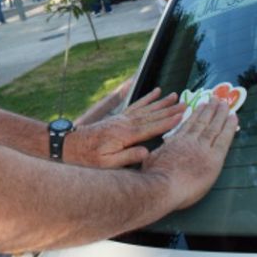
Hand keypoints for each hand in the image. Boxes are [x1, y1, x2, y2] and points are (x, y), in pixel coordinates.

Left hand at [67, 88, 185, 167]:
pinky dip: (147, 98)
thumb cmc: (89, 158)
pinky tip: (155, 92)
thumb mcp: (107, 163)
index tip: (182, 116)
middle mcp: (125, 123)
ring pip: (146, 108)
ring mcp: (122, 118)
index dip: (168, 122)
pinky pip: (136, 105)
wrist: (71, 145)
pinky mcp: (118, 117)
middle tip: (186, 103)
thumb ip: (127, 157)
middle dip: (170, 110)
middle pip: (152, 115)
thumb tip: (147, 153)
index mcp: (125, 135)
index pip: (152, 127)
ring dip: (161, 102)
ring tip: (175, 95)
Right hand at [141, 98, 237, 209]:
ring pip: (213, 127)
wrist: (162, 185)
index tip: (201, 105)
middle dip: (209, 109)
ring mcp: (202, 148)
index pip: (188, 125)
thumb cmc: (153, 176)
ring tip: (225, 103)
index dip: (196, 114)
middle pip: (202, 122)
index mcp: (175, 142)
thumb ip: (159, 152)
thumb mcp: (151, 158)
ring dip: (220, 113)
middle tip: (215, 99)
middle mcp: (189, 141)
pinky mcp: (214, 158)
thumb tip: (158, 149)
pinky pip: (224, 139)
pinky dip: (229, 127)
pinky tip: (233, 118)